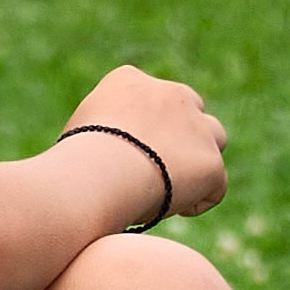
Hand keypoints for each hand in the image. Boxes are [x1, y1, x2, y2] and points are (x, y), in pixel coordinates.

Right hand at [63, 63, 227, 218]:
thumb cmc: (74, 159)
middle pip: (189, 109)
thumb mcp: (80, 131)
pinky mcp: (211, 162)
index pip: (149, 97)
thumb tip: (108, 152)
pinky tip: (170, 209)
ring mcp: (196, 126)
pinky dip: (197, 200)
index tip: (131, 151)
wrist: (97, 173)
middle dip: (181, 135)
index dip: (144, 126)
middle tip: (159, 168)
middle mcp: (170, 93)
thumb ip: (103, 130)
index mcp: (129, 80)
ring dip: (198, 161)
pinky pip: (215, 185)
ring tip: (171, 188)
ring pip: (213, 140)